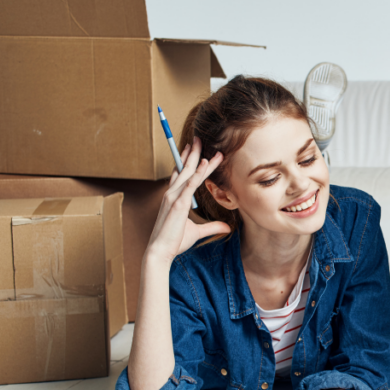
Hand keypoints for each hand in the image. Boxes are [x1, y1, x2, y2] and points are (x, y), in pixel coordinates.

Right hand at [145, 137, 230, 265]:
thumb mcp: (197, 232)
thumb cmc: (174, 242)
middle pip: (183, 168)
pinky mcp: (178, 203)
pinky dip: (198, 172)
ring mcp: (174, 197)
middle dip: (191, 152)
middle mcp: (172, 193)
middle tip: (197, 138)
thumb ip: (213, 227)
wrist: (161, 251)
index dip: (186, 160)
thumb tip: (228, 227)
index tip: (193, 149)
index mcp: (173, 198)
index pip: (180, 175)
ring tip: (203, 143)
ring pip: (188, 173)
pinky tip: (205, 162)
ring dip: (197, 157)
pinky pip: (190, 184)